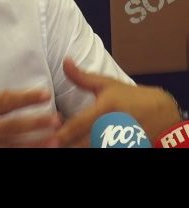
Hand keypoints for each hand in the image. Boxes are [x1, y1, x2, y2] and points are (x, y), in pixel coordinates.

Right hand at [0, 90, 61, 146]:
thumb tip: (8, 101)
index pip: (5, 101)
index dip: (26, 97)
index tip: (44, 93)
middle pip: (13, 126)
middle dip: (36, 122)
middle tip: (56, 119)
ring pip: (14, 145)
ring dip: (35, 142)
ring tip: (55, 139)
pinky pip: (6, 155)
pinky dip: (21, 152)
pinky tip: (36, 150)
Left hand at [56, 58, 180, 146]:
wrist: (163, 114)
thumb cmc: (130, 97)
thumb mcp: (107, 84)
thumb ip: (82, 77)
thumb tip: (65, 61)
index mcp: (106, 108)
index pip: (81, 124)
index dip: (65, 133)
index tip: (51, 138)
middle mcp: (113, 127)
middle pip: (85, 142)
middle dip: (68, 144)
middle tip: (51, 144)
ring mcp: (122, 142)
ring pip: (95, 149)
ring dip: (79, 148)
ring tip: (62, 147)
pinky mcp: (128, 149)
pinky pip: (106, 152)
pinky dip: (92, 150)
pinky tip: (79, 148)